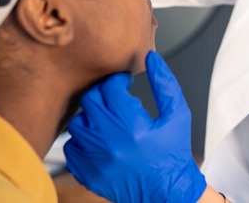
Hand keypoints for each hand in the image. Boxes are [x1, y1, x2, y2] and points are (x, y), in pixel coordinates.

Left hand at [64, 51, 205, 202]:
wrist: (166, 192)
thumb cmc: (173, 154)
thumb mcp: (178, 115)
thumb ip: (165, 83)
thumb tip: (152, 58)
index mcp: (133, 126)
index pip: (111, 87)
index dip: (118, 80)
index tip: (125, 84)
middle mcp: (110, 142)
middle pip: (90, 101)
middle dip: (103, 94)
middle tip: (115, 99)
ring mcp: (95, 159)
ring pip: (78, 123)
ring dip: (92, 117)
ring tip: (108, 121)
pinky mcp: (87, 173)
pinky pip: (71, 148)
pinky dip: (82, 141)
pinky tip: (100, 140)